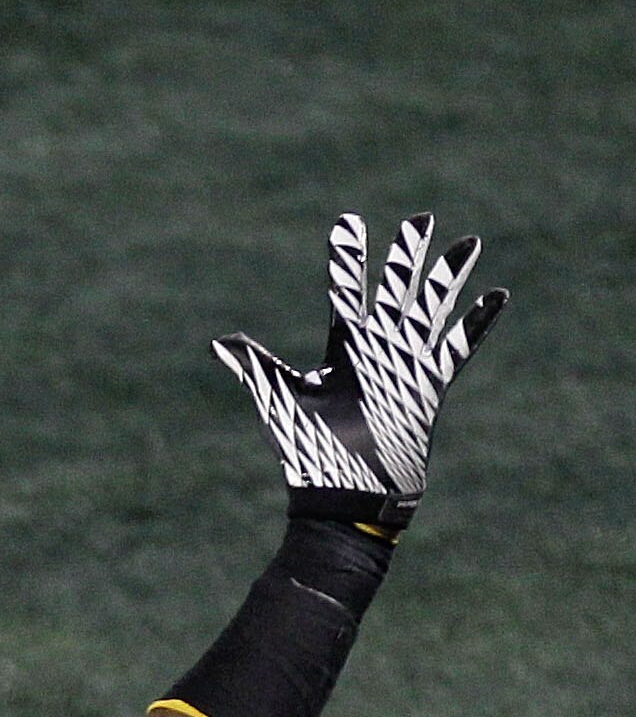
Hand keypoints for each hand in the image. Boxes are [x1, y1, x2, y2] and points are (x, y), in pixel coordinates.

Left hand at [213, 212, 508, 531]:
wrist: (344, 497)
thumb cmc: (309, 453)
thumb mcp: (280, 401)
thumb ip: (256, 367)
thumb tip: (219, 342)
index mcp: (342, 353)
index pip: (346, 293)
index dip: (348, 259)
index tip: (350, 222)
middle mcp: (375, 354)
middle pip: (395, 293)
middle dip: (406, 257)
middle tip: (419, 219)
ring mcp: (405, 368)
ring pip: (430, 310)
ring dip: (447, 277)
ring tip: (467, 243)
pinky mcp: (429, 388)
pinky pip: (458, 348)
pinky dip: (478, 323)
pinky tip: (497, 294)